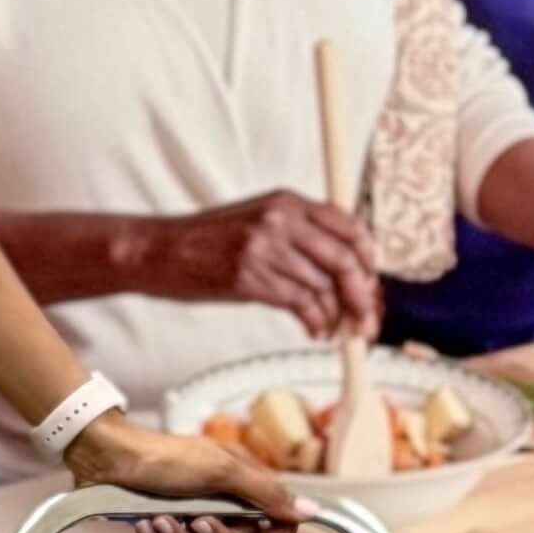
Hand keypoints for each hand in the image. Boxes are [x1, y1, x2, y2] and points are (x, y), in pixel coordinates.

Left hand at [68, 410, 307, 528]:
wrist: (108, 458)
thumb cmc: (167, 458)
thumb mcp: (222, 470)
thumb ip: (266, 492)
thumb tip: (313, 512)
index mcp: (240, 484)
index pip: (273, 519)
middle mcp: (219, 501)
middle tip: (195, 522)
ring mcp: (190, 515)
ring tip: (158, 521)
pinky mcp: (162, 527)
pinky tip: (144, 525)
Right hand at [156, 189, 378, 330]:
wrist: (161, 249)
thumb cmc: (208, 240)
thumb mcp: (259, 221)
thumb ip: (298, 235)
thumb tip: (341, 271)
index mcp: (287, 202)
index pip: (349, 227)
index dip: (368, 260)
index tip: (372, 284)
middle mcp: (280, 221)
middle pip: (344, 260)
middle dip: (363, 296)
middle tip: (369, 320)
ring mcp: (264, 248)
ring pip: (323, 287)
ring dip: (337, 316)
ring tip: (337, 331)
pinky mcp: (249, 277)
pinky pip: (300, 304)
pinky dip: (315, 322)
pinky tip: (314, 331)